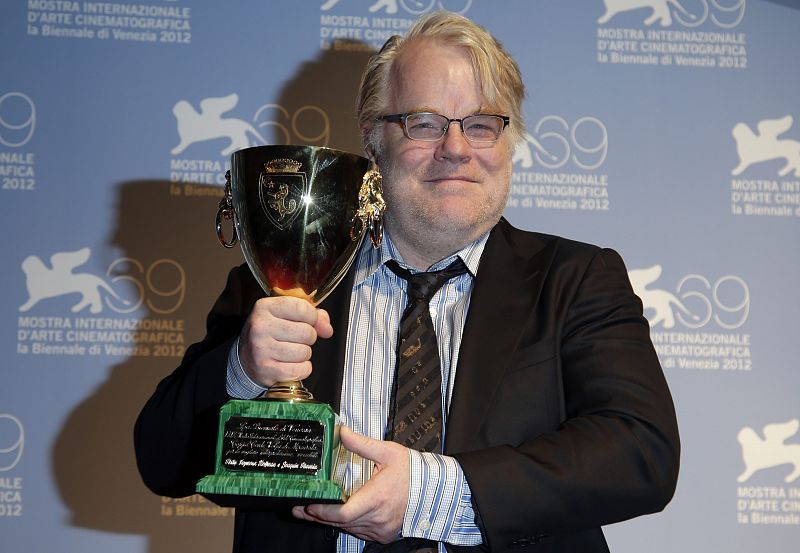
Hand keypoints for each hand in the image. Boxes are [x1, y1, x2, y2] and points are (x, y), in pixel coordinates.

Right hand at [238, 296, 332, 386]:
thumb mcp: (286, 315)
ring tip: (292, 352)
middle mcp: (261, 327)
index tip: (309, 321)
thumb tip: (327, 328)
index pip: (302, 308)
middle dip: (309, 338)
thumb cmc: (270, 333)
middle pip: (307, 332)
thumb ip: (312, 315)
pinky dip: (302, 369)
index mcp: (265, 307)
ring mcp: (262, 349)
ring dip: (304, 354)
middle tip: (297, 339)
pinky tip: (291, 365)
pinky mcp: (266, 369)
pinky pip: (301, 370)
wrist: (245, 358)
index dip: (313, 317)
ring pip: (305, 352)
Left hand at [292, 427, 409, 543]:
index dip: (322, 511)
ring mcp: (380, 529)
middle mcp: (377, 517)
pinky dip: (347, 525)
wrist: (434, 490)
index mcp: (376, 498)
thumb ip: (361, 444)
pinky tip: (338, 517)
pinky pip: (359, 533)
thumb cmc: (413, 472)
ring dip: (331, 521)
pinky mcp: (383, 534)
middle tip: (299, 508)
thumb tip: (341, 432)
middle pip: (340, 522)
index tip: (307, 504)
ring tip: (312, 512)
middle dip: (317, 516)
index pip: (343, 512)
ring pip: (348, 529)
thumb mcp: (387, 452)